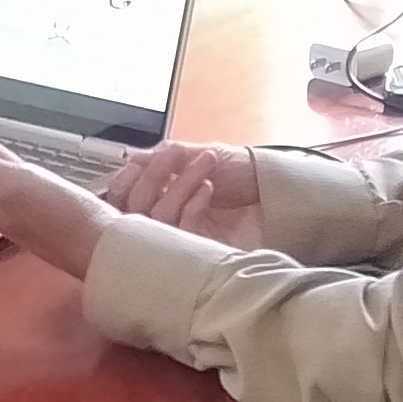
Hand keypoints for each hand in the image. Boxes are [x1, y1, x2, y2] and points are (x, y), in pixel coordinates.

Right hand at [106, 142, 263, 246]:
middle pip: (136, 207)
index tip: (138, 163)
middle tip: (175, 155)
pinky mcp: (200, 248)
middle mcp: (167, 217)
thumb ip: (167, 157)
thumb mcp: (202, 154)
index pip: (126, 194)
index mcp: (162, 194)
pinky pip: (183, 230)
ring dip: (179, 186)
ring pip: (159, 217)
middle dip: (153, 177)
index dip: (127, 179)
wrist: (276, 190)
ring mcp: (182, 235)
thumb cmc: (241, 172)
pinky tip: (208, 188)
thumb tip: (135, 158)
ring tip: (204, 165)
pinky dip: (192, 204)